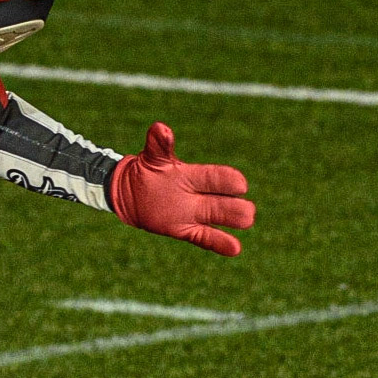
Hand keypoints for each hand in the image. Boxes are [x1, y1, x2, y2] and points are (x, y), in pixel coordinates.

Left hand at [109, 122, 254, 256]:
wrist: (129, 192)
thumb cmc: (146, 170)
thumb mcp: (152, 157)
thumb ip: (159, 145)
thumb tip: (161, 129)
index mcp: (193, 175)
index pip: (215, 178)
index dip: (228, 181)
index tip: (240, 185)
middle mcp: (197, 195)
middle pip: (222, 201)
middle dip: (235, 206)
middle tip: (248, 211)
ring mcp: (192, 213)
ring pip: (218, 217)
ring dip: (233, 219)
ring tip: (247, 220)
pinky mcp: (184, 230)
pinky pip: (204, 237)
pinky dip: (219, 242)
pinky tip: (235, 248)